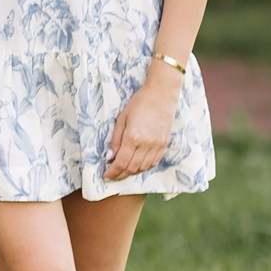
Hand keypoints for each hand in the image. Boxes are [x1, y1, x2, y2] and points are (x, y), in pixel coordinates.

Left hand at [104, 65, 180, 179]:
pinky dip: (144, 167)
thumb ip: (116, 139)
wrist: (161, 94)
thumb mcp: (122, 119)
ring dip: (132, 172)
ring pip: (143, 167)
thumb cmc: (139, 103)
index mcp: (133, 137)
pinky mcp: (164, 144)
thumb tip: (109, 157)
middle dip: (120, 175)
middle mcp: (147, 144)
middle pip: (132, 168)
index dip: (112, 172)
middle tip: (112, 176)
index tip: (105, 175)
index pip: (121, 162)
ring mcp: (157, 145)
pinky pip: (154, 162)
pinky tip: (137, 166)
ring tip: (122, 172)